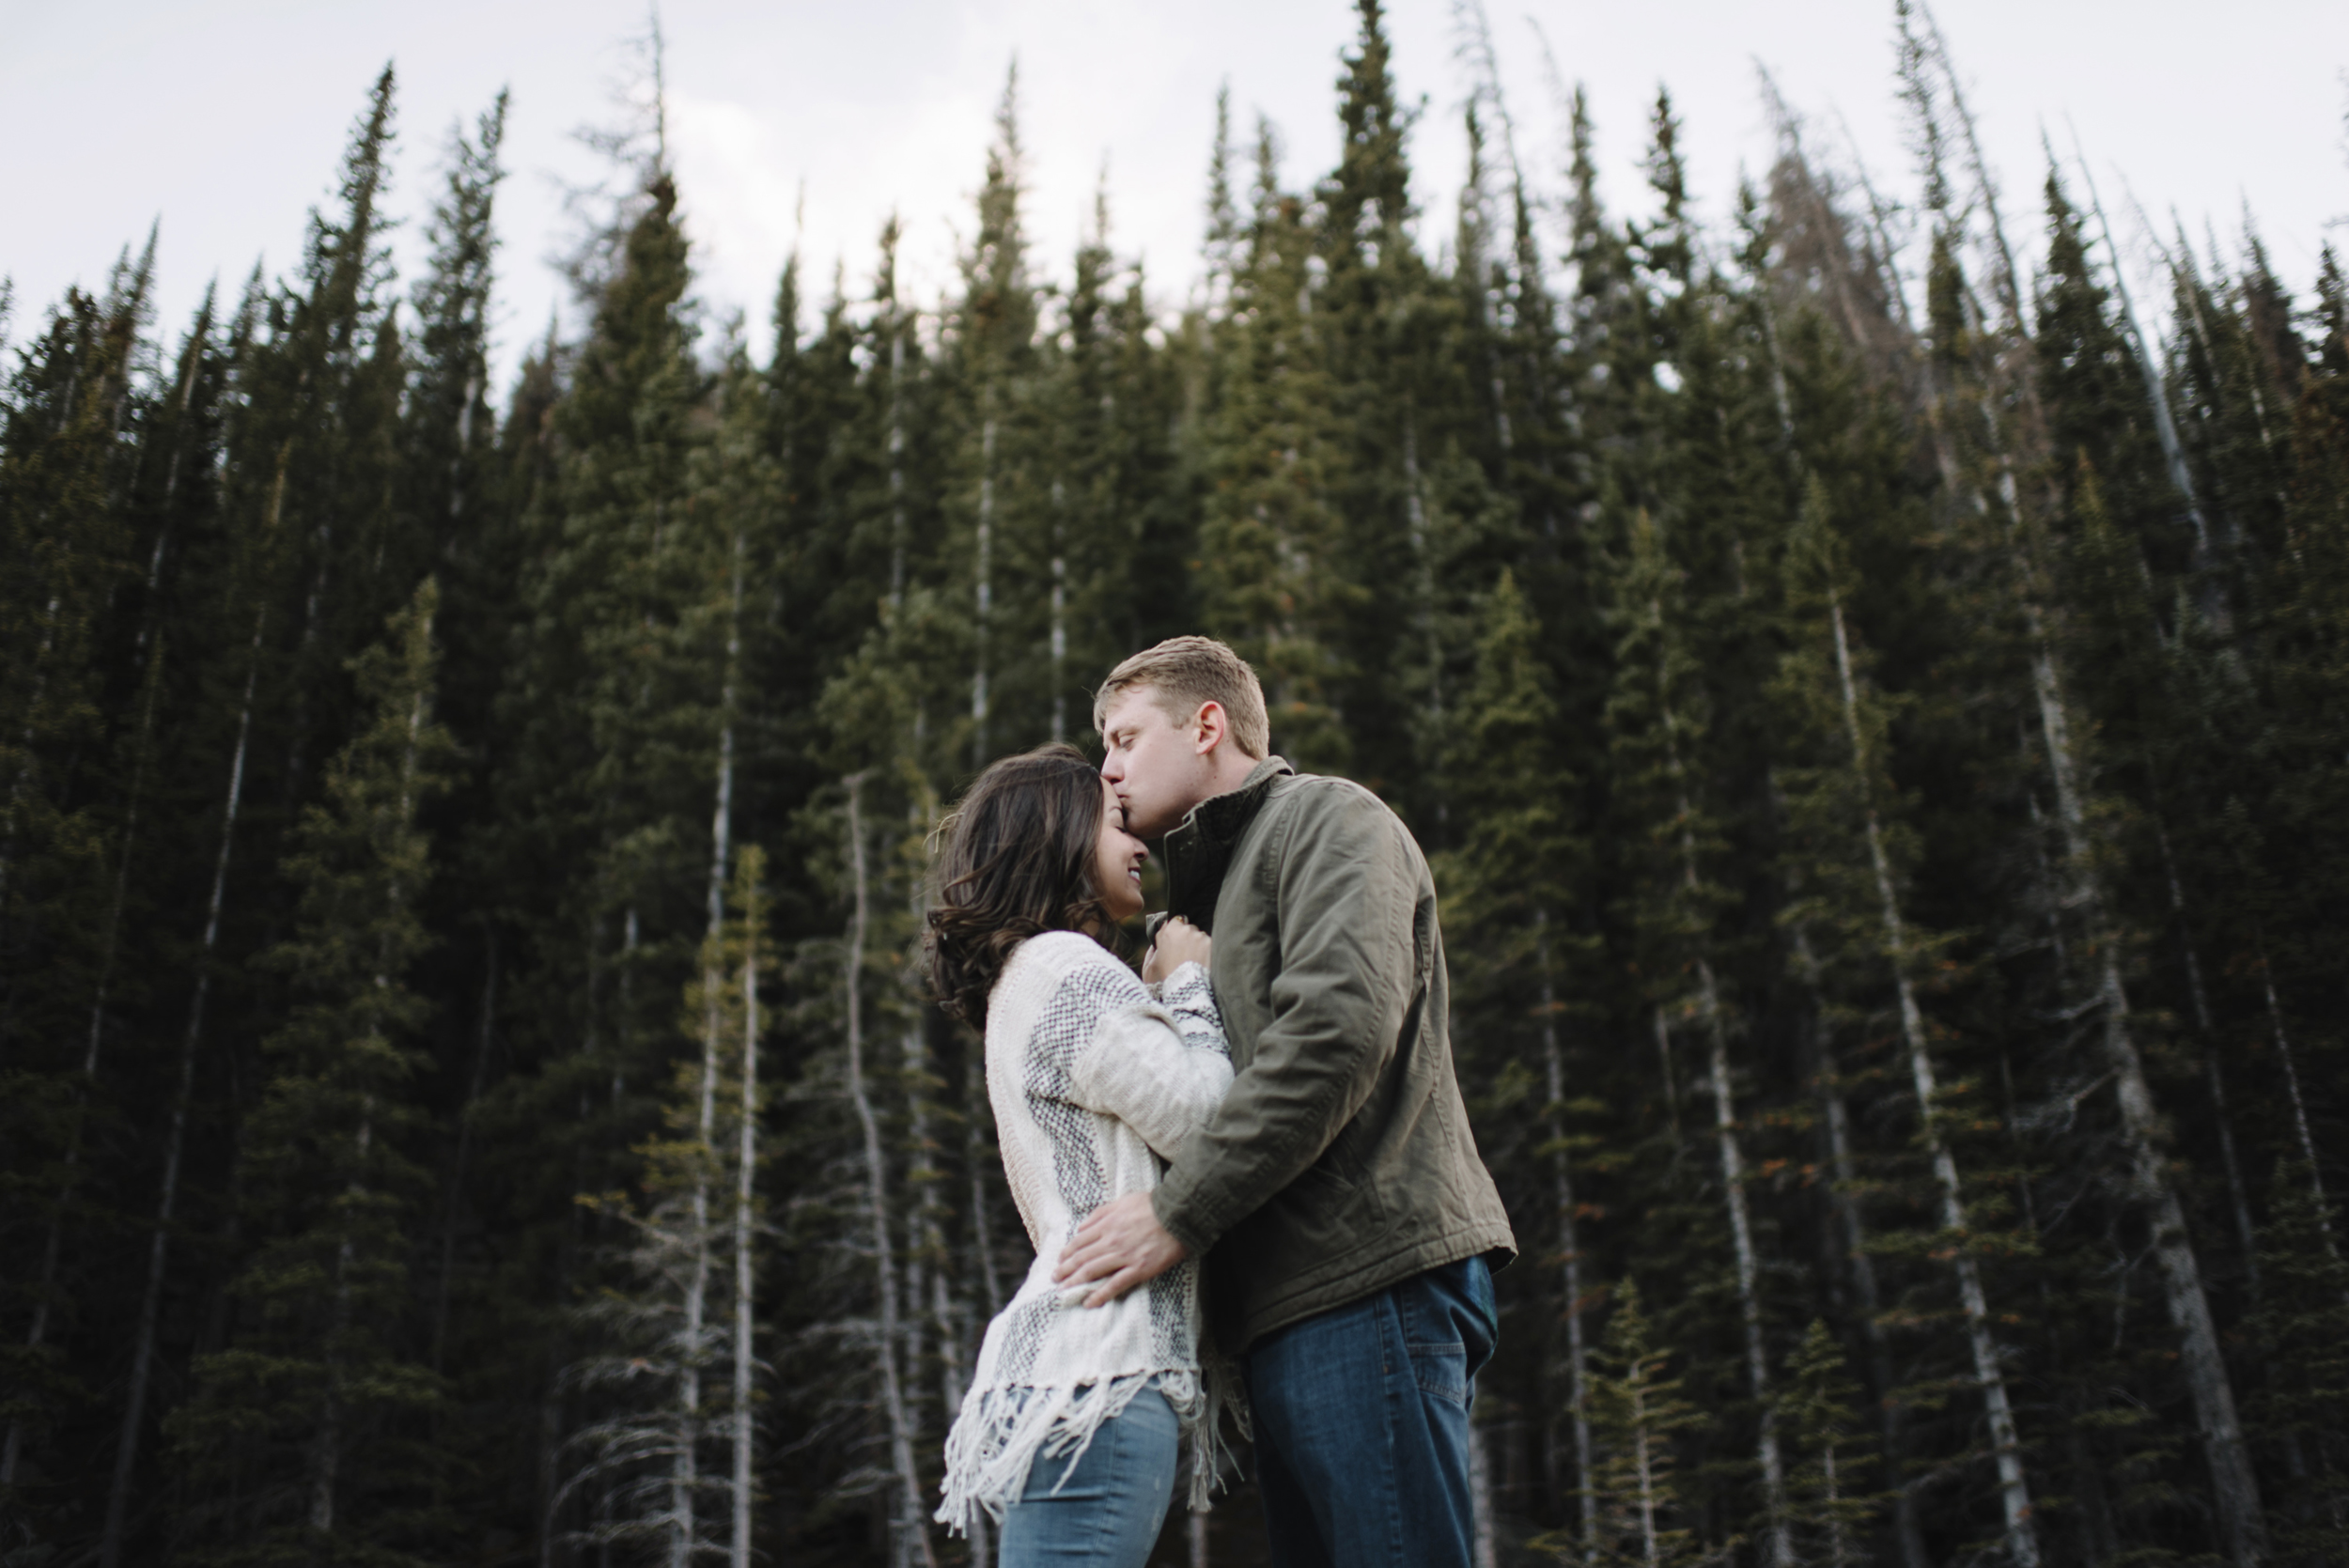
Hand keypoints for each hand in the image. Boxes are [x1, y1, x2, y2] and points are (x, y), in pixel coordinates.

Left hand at [1052, 1192, 1186, 1306]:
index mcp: (1106, 1224)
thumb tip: (1081, 1226)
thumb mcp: (1122, 1201)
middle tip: (1055, 1278)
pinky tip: (1089, 1302)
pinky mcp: (1138, 1269)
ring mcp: (1124, 1257)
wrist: (1177, 1215)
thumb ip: (1100, 1213)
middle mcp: (1111, 1241)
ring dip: (1075, 1282)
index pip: (1079, 1241)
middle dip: (1065, 1270)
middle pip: (1081, 1258)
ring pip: (1092, 1272)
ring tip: (1064, 1291)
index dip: (1067, 1253)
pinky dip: (1100, 1295)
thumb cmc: (1152, 1206)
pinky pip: (1114, 1285)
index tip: (1060, 1260)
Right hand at [1143, 917, 1209, 984]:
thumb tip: (1160, 935)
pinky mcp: (1210, 944)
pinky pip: (1208, 944)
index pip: (1175, 920)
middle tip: (1183, 954)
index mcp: (1170, 931)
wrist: (1184, 990)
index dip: (1175, 931)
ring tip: (1192, 960)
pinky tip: (1200, 962)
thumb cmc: (1164, 978)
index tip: (1175, 941)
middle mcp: (1186, 930)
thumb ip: (1155, 945)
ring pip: (1199, 936)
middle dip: (1186, 937)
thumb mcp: (1150, 963)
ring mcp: (1199, 936)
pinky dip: (1205, 951)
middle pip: (1188, 927)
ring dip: (1197, 944)